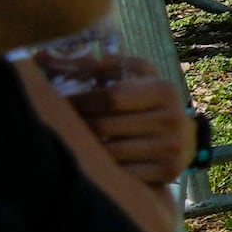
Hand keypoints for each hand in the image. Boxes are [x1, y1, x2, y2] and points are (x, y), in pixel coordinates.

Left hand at [64, 61, 199, 187]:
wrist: (184, 138)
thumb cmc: (148, 101)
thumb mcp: (136, 76)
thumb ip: (101, 65)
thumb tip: (47, 57)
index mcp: (164, 90)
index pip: (110, 97)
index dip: (78, 100)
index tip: (56, 102)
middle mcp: (173, 119)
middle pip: (104, 126)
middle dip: (74, 125)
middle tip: (56, 124)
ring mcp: (171, 148)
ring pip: (107, 152)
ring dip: (84, 148)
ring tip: (70, 140)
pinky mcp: (168, 172)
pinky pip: (121, 174)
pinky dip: (102, 168)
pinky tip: (93, 160)